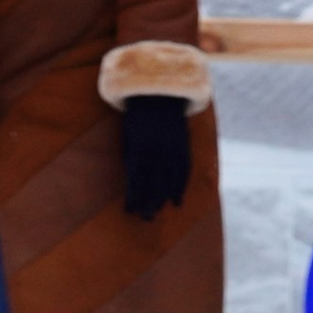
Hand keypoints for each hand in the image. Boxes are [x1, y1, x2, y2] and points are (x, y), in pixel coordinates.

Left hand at [120, 94, 190, 219]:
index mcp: (141, 149)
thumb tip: (134, 184)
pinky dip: (180, 189)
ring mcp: (174, 151)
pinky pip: (184, 173)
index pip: (136, 181)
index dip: (133, 197)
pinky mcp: (184, 147)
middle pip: (154, 186)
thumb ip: (132, 159)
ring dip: (163, 200)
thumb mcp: (129, 136)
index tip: (128, 210)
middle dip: (149, 204)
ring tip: (157, 213)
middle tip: (145, 219)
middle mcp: (159, 153)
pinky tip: (176, 202)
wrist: (160, 94)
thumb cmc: (138, 117)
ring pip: (170, 182)